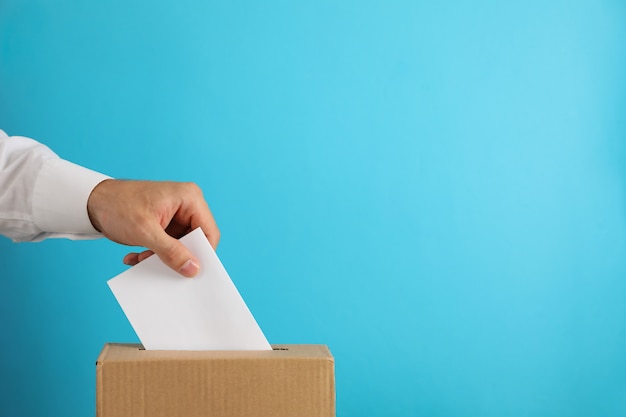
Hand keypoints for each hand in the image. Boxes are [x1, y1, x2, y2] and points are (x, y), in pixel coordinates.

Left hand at [87, 179, 219, 276]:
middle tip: (162, 267)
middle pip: (195, 240)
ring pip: (181, 246)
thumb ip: (172, 252)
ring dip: (161, 257)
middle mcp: (187, 205)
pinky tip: (135, 256)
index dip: (203, 253)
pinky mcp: (165, 223)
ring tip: (141, 259)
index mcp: (190, 198)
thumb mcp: (146, 232)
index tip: (191, 272)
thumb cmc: (118, 206)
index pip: (209, 232)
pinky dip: (154, 254)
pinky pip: (168, 245)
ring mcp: (175, 214)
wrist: (91, 201)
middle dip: (177, 256)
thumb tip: (193, 269)